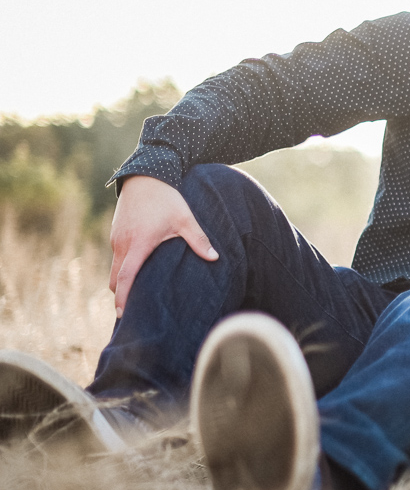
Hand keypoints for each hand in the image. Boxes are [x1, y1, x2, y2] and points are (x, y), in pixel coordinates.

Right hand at [109, 175, 217, 316]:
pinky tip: (135, 272)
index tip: (123, 314)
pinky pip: (116, 256)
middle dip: (121, 295)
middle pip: (115, 278)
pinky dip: (122, 268)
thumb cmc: (167, 198)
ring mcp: (116, 238)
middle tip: (131, 312)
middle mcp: (122, 243)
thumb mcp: (185, 219)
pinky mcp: (116, 232)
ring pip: (114, 268)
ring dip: (121, 281)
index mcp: (137, 244)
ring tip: (134, 296)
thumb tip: (215, 258)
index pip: (126, 277)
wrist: (145, 176)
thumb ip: (198, 240)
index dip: (124, 297)